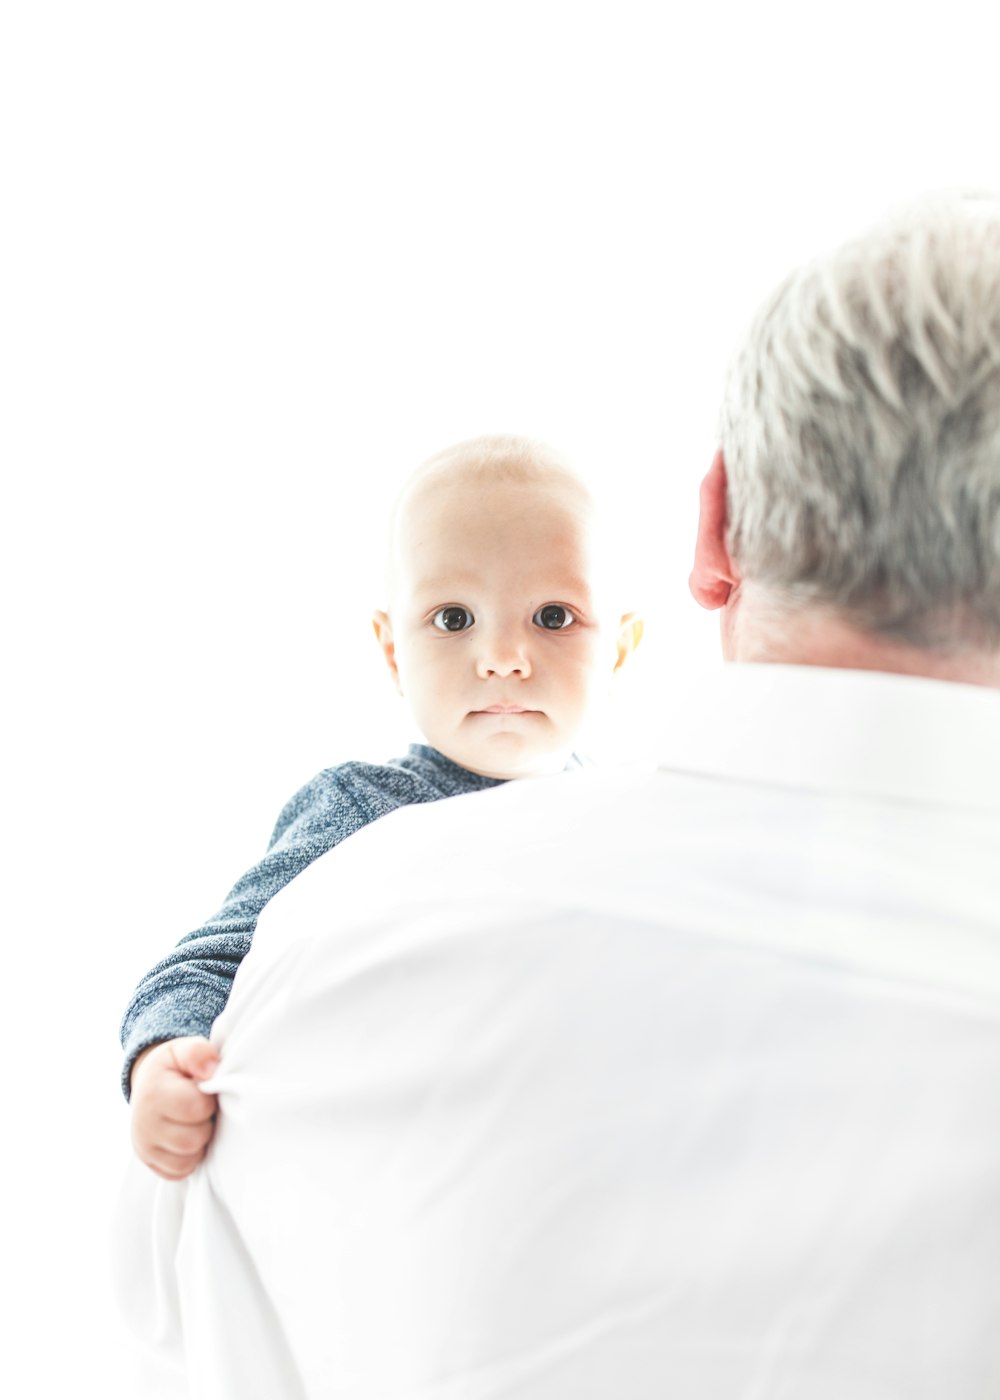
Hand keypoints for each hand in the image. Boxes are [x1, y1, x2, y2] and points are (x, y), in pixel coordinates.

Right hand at [130, 1036, 220, 1179]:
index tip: (204, 1090)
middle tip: (201, 1108)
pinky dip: (190, 1157)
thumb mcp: (183, 1050)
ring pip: (188, 1159)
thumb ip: (198, 1053)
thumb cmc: (173, 1068)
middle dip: (205, 1123)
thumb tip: (210, 1070)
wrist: (149, 1084)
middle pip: (194, 1138)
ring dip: (200, 1142)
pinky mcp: (150, 1163)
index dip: (209, 1099)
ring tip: (194, 1121)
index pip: (196, 1107)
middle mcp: (143, 1124)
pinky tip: (187, 1136)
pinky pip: (181, 1172)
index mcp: (153, 1093)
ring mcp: (144, 1147)